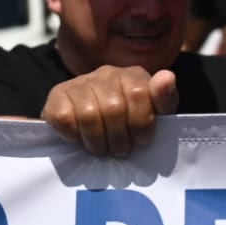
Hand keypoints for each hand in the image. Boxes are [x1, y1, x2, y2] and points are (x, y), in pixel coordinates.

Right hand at [41, 66, 178, 157]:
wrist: (97, 127)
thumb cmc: (132, 123)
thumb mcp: (157, 114)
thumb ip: (165, 98)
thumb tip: (167, 77)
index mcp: (134, 76)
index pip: (139, 94)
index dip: (141, 124)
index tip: (142, 141)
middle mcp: (107, 73)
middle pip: (114, 108)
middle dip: (120, 138)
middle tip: (121, 151)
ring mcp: (80, 82)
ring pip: (89, 115)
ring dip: (97, 141)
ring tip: (103, 149)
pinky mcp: (57, 95)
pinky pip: (64, 118)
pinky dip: (74, 136)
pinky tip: (81, 140)